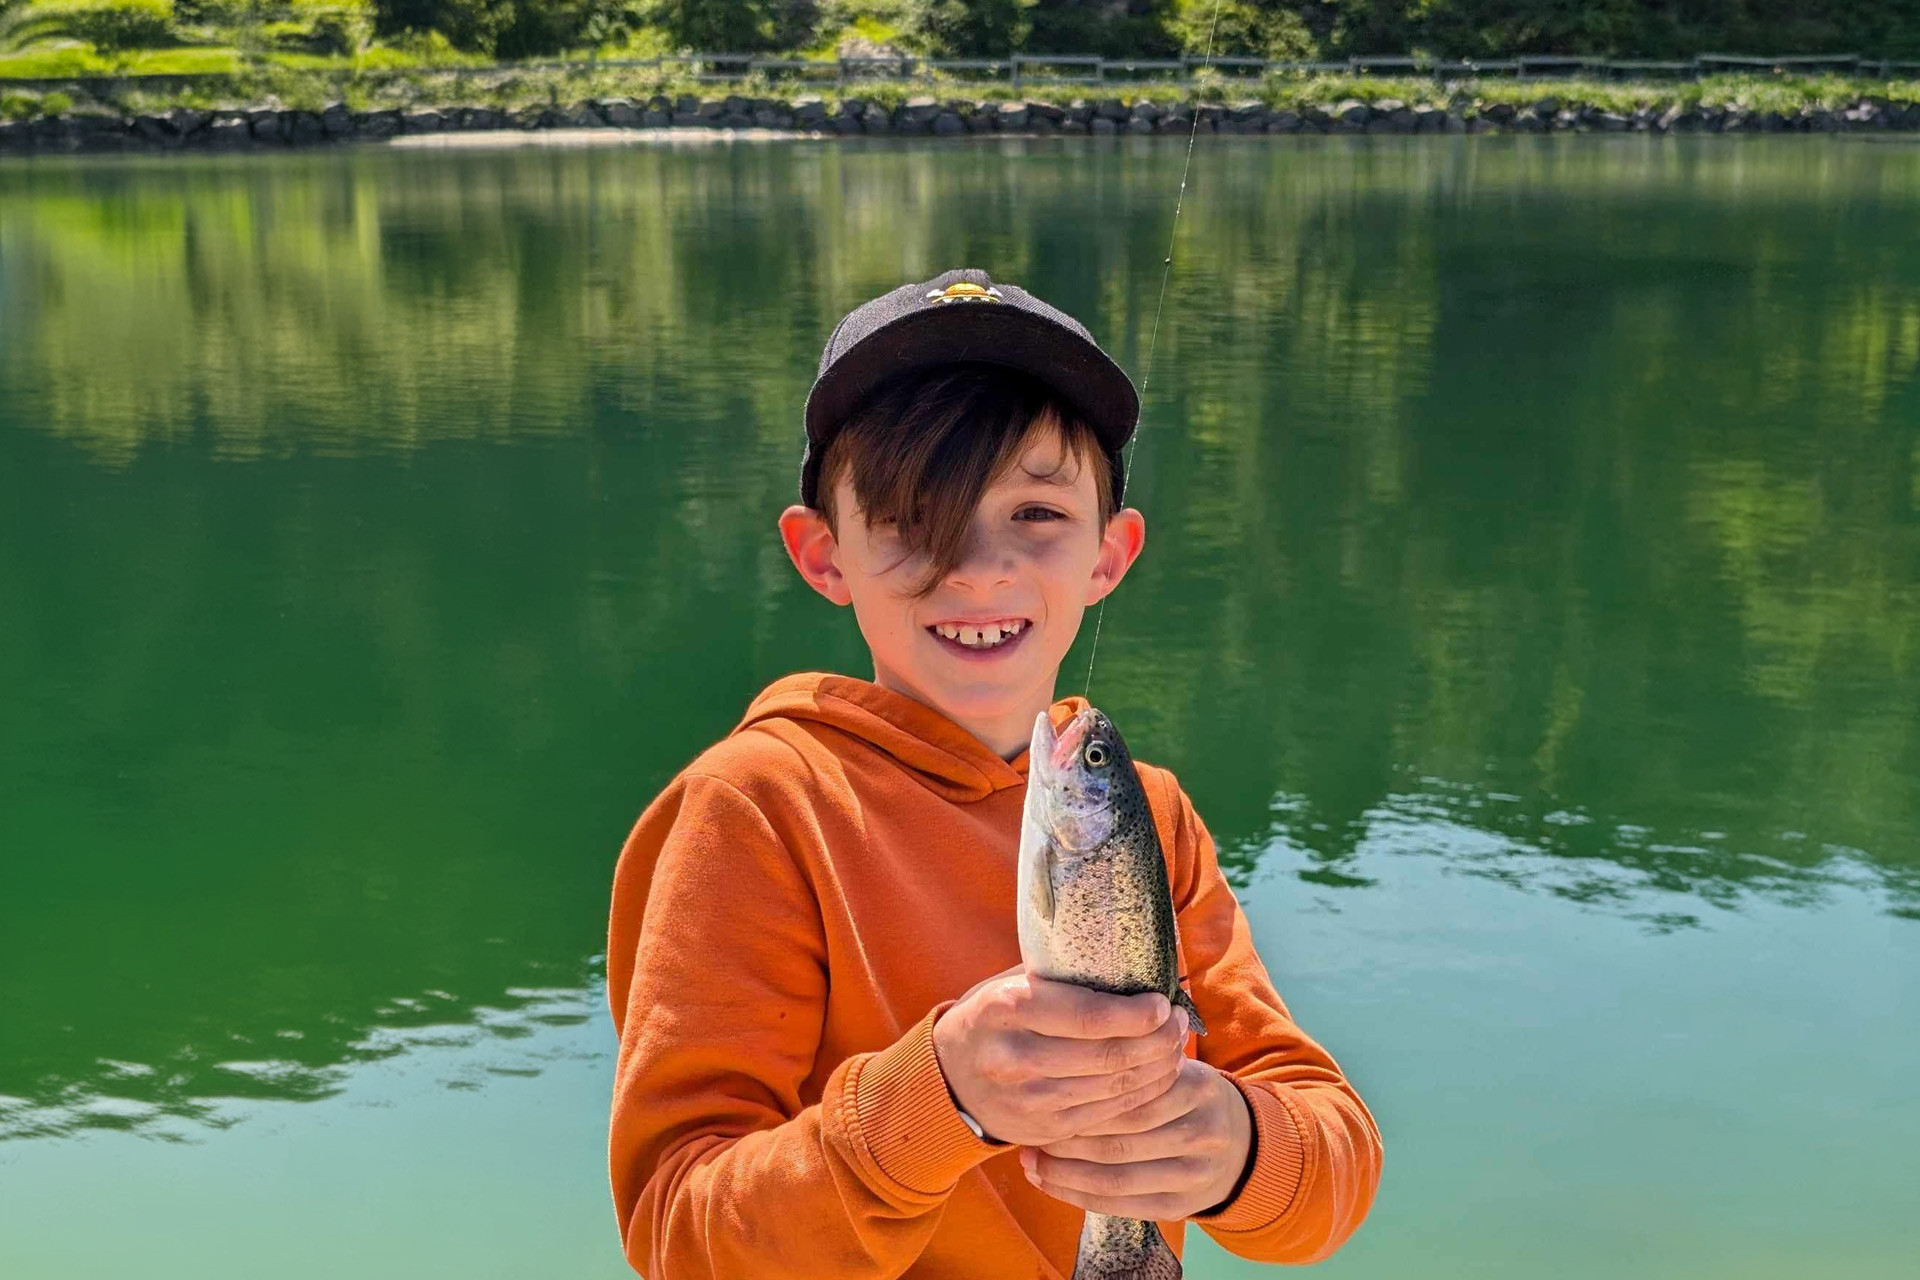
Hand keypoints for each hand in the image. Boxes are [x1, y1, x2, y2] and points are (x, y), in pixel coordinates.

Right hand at [932, 967, 1189, 1147]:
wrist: (949, 1079)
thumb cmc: (993, 1017)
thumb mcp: (1013, 983)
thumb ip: (1064, 975)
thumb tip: (1137, 959)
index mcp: (1007, 1008)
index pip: (1086, 1016)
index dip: (1134, 1014)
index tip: (1162, 1003)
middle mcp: (1016, 1058)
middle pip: (1108, 1056)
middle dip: (1156, 1040)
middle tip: (1178, 1021)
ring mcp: (1030, 1101)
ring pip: (1114, 1089)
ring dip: (1156, 1068)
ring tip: (1175, 1045)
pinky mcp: (1045, 1130)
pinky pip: (1108, 1116)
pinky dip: (1140, 1096)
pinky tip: (1156, 1075)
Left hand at [1019, 1057, 1253, 1221]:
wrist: (1240, 1144)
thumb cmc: (1185, 1094)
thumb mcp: (1175, 1063)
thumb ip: (1135, 1056)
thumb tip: (1066, 1038)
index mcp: (1198, 1088)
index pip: (1132, 1095)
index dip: (1083, 1097)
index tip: (1043, 1093)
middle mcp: (1202, 1133)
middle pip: (1121, 1138)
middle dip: (1068, 1137)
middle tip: (1027, 1130)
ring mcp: (1195, 1174)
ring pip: (1117, 1176)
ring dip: (1065, 1171)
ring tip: (1030, 1159)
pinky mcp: (1181, 1206)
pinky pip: (1121, 1205)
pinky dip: (1078, 1196)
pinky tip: (1047, 1182)